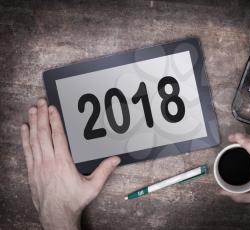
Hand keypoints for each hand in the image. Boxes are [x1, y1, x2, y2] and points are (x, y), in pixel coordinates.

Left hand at [21, 99, 119, 229]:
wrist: (56, 215)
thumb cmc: (73, 201)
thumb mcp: (93, 187)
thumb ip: (104, 171)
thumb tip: (115, 159)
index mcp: (63, 163)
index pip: (57, 137)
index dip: (54, 121)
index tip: (52, 108)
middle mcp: (48, 162)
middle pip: (43, 134)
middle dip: (42, 116)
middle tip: (41, 102)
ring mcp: (38, 166)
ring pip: (34, 140)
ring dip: (33, 123)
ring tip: (32, 110)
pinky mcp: (32, 171)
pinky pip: (27, 151)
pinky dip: (25, 138)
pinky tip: (25, 128)